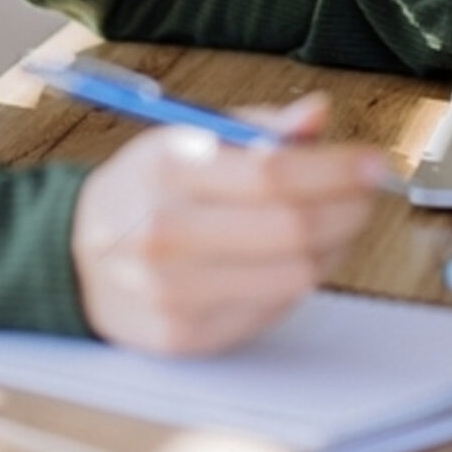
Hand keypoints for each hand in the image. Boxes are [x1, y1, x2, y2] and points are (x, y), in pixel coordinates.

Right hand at [70, 93, 393, 355]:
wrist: (77, 258)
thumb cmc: (145, 191)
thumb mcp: (187, 137)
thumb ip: (257, 126)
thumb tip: (317, 114)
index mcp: (166, 172)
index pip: (272, 174)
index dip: (338, 169)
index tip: (375, 162)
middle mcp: (164, 235)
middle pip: (290, 228)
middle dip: (349, 208)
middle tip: (369, 192)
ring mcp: (173, 294)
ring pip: (292, 275)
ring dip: (333, 246)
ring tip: (336, 222)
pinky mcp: (185, 337)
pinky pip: (273, 310)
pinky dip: (298, 280)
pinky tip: (295, 257)